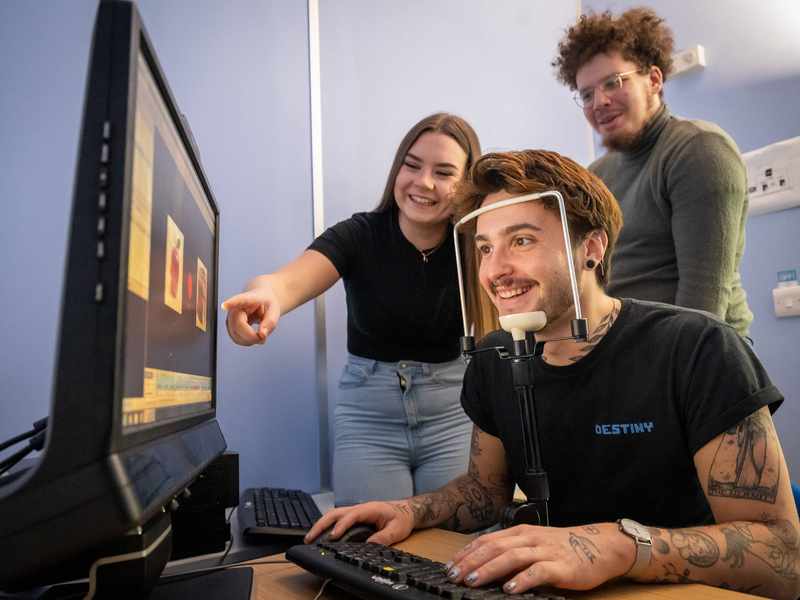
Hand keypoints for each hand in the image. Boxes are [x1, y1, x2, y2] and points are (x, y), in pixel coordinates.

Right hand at [221, 285, 280, 345]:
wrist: (261, 300)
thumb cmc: (267, 303)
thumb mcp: (275, 309)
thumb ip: (270, 321)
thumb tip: (262, 335)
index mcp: (247, 299)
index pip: (238, 300)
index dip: (231, 303)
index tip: (224, 306)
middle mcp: (234, 307)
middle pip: (239, 326)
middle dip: (252, 337)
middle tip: (264, 338)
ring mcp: (230, 318)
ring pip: (236, 336)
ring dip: (250, 341)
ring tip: (261, 335)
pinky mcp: (230, 326)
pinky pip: (237, 339)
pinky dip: (247, 342)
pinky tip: (254, 336)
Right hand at [304, 501, 415, 545]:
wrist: (405, 511)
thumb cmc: (401, 518)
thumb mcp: (397, 529)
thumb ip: (384, 537)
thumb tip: (369, 545)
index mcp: (369, 509)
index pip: (351, 516)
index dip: (341, 526)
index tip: (333, 536)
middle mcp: (359, 508)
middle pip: (335, 513)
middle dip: (321, 524)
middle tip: (310, 538)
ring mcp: (355, 511)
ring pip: (333, 515)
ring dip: (320, 525)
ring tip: (309, 538)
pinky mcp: (354, 517)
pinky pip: (336, 519)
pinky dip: (326, 526)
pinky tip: (320, 535)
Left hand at [444, 523, 633, 593]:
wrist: (601, 546)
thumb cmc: (563, 548)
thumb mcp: (534, 545)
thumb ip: (512, 552)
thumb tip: (482, 566)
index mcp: (520, 532)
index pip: (487, 540)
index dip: (466, 553)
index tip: (449, 566)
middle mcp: (529, 539)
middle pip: (494, 547)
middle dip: (471, 562)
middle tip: (453, 576)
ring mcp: (545, 551)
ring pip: (512, 557)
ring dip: (490, 569)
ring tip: (473, 581)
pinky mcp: (561, 566)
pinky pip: (538, 571)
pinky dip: (522, 579)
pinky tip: (509, 589)